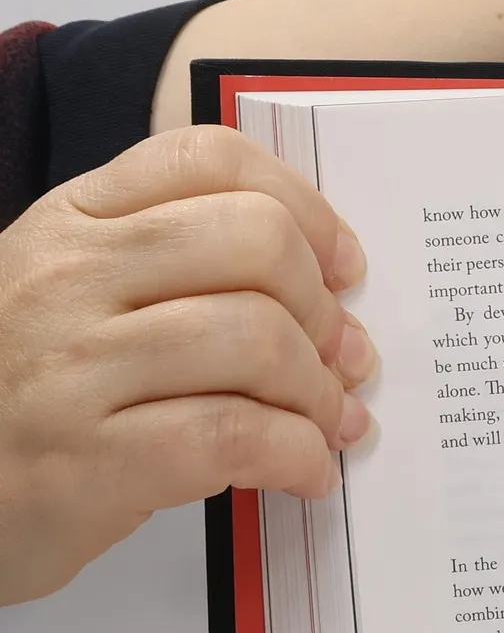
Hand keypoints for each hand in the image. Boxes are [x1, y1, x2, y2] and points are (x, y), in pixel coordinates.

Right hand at [0, 127, 376, 605]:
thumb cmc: (27, 400)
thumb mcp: (78, 303)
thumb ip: (177, 273)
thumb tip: (330, 298)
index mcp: (72, 222)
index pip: (209, 159)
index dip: (307, 210)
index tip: (342, 268)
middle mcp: (68, 277)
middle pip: (255, 242)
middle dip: (324, 308)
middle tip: (340, 359)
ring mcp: (72, 367)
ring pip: (256, 338)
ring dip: (320, 392)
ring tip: (325, 425)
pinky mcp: (88, 460)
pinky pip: (236, 435)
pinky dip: (299, 456)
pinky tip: (306, 473)